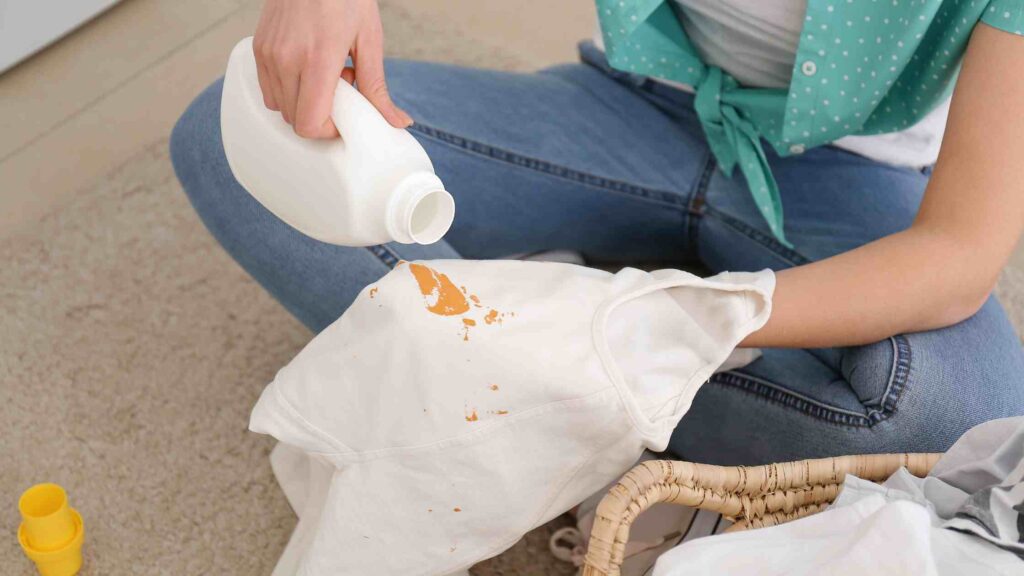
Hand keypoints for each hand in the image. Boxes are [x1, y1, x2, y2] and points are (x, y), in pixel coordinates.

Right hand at [253, 0, 412, 138]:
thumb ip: (377, 87)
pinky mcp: (258, 47)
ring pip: (279, 106)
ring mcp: (268, 53)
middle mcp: (286, 59)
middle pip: (295, 119)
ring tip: (324, 74)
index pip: (309, 123)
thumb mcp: (368, 40)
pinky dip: (287, 89)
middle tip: (340, 87)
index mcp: (317, 59)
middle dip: (320, 114)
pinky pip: (268, 88)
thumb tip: (397, 122)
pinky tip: (307, 67)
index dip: (328, 131)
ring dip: (303, 102)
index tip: (344, 118)